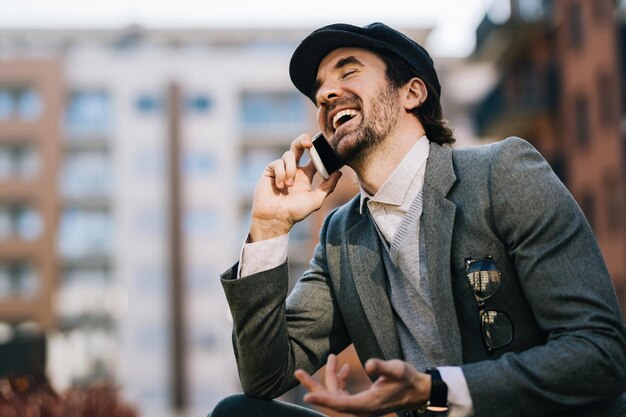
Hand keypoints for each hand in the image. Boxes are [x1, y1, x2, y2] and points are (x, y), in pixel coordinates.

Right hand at [249, 134, 341, 241]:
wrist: (275, 219)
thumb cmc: (295, 212)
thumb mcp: (315, 200)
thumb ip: (327, 187)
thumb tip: (339, 172)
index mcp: (306, 175)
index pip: (314, 157)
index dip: (319, 152)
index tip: (324, 150)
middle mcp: (294, 169)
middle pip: (299, 146)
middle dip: (303, 140)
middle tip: (309, 143)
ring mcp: (281, 169)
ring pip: (289, 155)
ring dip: (291, 169)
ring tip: (289, 185)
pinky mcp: (270, 170)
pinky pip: (277, 162)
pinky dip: (280, 173)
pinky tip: (280, 186)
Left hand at [295, 356, 430, 416]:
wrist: (418, 391)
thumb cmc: (408, 379)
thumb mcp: (397, 369)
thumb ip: (382, 367)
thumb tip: (369, 363)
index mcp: (367, 404)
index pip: (339, 403)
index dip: (322, 399)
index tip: (306, 396)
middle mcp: (361, 408)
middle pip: (332, 399)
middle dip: (314, 386)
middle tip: (298, 372)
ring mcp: (361, 406)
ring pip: (336, 395)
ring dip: (330, 377)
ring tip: (330, 358)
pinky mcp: (362, 402)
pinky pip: (344, 393)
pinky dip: (340, 380)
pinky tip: (343, 368)